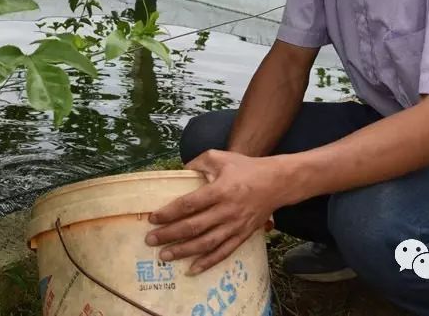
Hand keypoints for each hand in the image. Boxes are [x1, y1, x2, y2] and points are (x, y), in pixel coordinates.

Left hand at [145, 150, 282, 275]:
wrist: (278, 182)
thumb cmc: (246, 168)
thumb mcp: (220, 157)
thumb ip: (197, 162)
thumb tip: (179, 172)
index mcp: (220, 190)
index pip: (189, 204)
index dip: (169, 213)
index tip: (152, 218)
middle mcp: (227, 211)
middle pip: (194, 227)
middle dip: (170, 235)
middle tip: (150, 240)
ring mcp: (236, 226)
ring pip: (206, 243)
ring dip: (184, 252)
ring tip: (164, 256)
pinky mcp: (243, 236)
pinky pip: (223, 253)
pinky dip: (207, 263)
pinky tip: (192, 270)